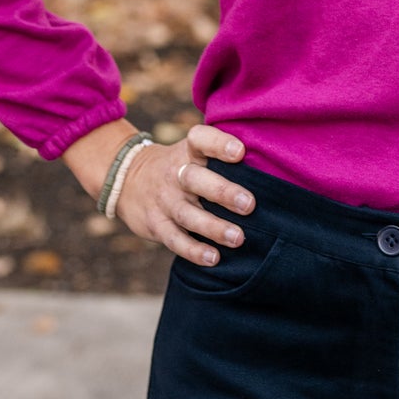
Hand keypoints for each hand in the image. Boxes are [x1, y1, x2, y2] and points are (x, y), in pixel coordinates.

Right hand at [115, 123, 254, 265]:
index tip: (240, 151)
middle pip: (196, 179)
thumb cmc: (180, 166)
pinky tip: (214, 258)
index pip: (200, 139)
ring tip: (238, 238)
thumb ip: (221, 156)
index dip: (219, 144)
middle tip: (249, 204)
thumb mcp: (192, 152)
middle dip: (223, 192)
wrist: (127, 180)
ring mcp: (164, 200)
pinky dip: (193, 250)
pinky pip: (174, 239)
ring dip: (213, 227)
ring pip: (188, 214)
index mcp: (188, 151)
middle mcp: (175, 173)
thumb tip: (271, 164)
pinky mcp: (155, 224)